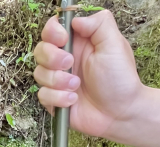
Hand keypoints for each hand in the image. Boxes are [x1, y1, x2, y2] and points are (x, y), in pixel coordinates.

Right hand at [33, 10, 144, 139]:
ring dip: (57, 80)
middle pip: (40, 50)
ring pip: (39, 74)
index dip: (51, 32)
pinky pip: (42, 95)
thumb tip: (76, 20)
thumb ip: (99, 24)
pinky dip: (58, 98)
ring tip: (77, 86)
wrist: (120, 112)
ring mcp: (57, 80)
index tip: (62, 39)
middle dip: (52, 57)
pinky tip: (73, 100)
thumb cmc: (120, 79)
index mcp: (78, 43)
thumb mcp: (114, 44)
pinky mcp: (53, 99)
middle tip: (70, 64)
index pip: (52, 29)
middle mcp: (64, 60)